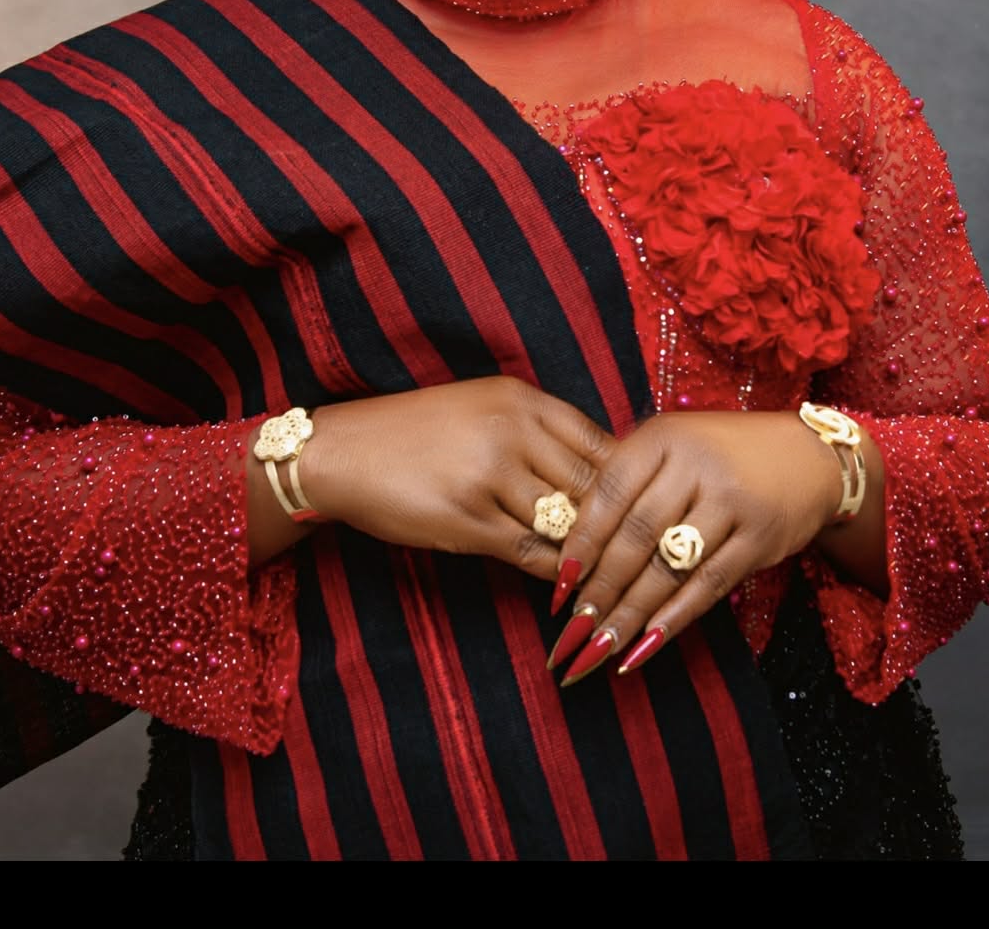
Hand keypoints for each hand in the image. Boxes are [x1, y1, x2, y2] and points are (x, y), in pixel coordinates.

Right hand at [299, 377, 615, 583]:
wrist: (345, 452)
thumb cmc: (419, 432)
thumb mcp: (483, 409)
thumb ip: (539, 432)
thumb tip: (603, 472)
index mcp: (522, 400)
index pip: (601, 445)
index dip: (628, 484)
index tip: (643, 512)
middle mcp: (513, 431)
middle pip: (592, 488)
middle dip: (616, 527)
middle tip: (640, 558)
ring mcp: (490, 476)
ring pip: (566, 525)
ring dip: (589, 557)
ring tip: (612, 581)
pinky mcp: (468, 519)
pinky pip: (532, 554)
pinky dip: (555, 574)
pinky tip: (567, 587)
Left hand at [547, 409, 845, 683]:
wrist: (810, 456)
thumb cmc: (723, 453)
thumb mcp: (674, 445)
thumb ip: (630, 480)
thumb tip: (575, 547)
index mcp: (663, 437)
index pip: (610, 492)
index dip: (581, 541)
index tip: (561, 584)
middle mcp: (696, 465)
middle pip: (636, 535)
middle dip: (601, 588)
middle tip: (574, 628)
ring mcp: (732, 502)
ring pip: (669, 567)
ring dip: (631, 614)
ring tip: (600, 648)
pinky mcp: (760, 538)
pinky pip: (708, 586)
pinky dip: (674, 619)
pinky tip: (646, 645)